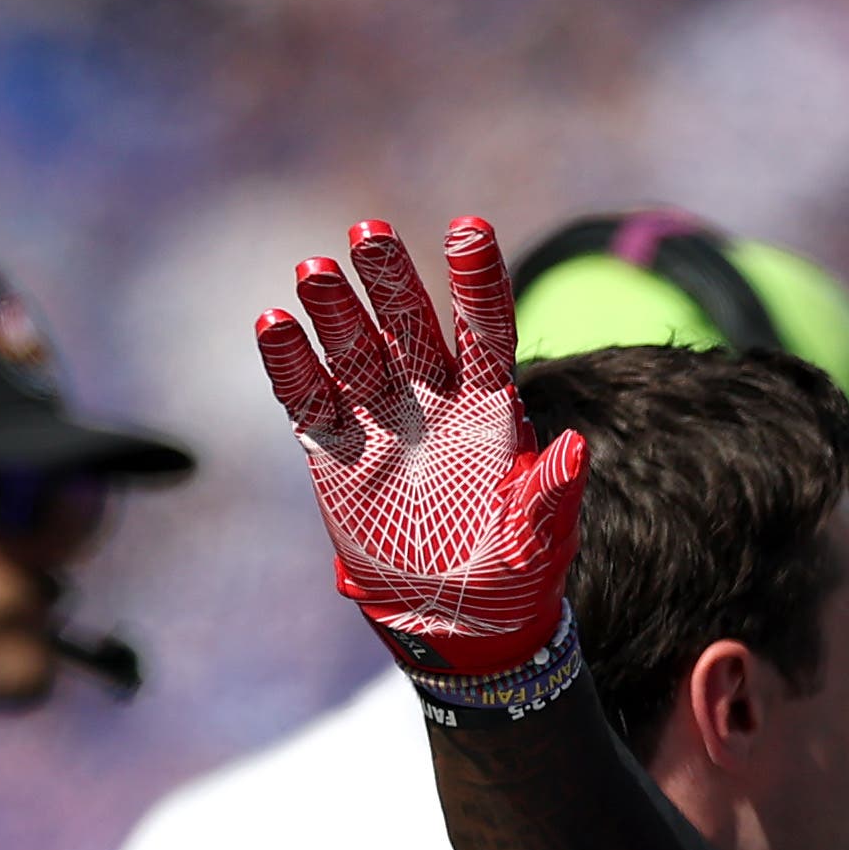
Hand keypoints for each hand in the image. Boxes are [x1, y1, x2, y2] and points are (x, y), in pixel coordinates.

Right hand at [255, 216, 586, 680]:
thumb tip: (575, 449)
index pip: (486, 330)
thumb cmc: (512, 577)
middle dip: (391, 279)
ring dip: (336, 312)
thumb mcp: (540, 541)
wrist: (454, 620)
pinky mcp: (337, 452)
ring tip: (314, 270)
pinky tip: (273, 326)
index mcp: (490, 409)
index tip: (468, 229)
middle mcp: (433, 401)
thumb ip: (551, 494)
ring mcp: (382, 421)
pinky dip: (291, 366)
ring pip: (355, 351)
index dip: (476, 281)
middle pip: (410, 325)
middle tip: (369, 232)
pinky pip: (309, 400)